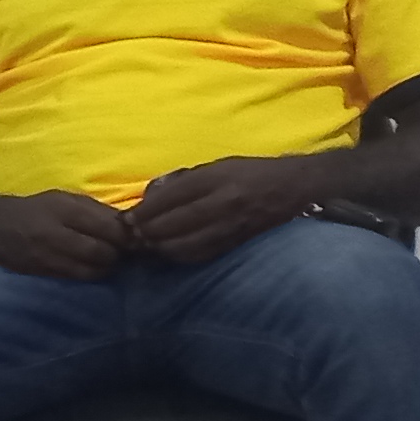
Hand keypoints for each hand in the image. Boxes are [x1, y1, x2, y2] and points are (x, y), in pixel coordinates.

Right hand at [0, 190, 136, 282]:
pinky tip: (92, 266)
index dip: (126, 234)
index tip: (133, 234)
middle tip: (123, 250)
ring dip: (106, 267)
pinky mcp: (45, 272)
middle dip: (117, 252)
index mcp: (64, 210)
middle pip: (102, 251)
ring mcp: (49, 257)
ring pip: (92, 270)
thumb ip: (94, 210)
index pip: (107, 227)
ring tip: (108, 260)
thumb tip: (127, 222)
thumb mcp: (63, 199)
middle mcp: (56, 234)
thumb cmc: (34, 209)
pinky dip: (90, 273)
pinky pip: (77, 278)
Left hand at [127, 155, 333, 264]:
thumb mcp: (217, 165)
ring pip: (183, 244)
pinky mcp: (235, 242)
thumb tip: (151, 196)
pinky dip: (178, 255)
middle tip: (131, 236)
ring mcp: (229, 226)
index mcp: (215, 178)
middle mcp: (222, 203)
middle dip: (146, 232)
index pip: (169, 199)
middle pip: (172, 224)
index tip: (126, 219)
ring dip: (159, 248)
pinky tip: (167, 252)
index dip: (144, 212)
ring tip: (145, 245)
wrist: (293, 187)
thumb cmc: (251, 172)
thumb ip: (184, 180)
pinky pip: (200, 254)